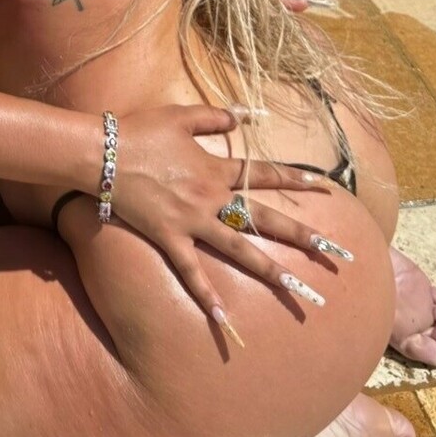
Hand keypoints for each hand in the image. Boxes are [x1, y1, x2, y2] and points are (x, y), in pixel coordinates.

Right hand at [107, 104, 341, 327]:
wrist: (103, 152)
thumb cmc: (141, 131)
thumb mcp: (181, 116)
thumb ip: (216, 116)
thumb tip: (244, 115)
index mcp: (216, 168)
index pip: (265, 175)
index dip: (296, 180)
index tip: (324, 189)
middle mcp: (212, 198)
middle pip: (264, 219)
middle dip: (301, 236)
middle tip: (332, 252)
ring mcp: (191, 222)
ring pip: (239, 250)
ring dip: (271, 271)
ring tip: (298, 289)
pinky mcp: (169, 238)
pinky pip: (191, 272)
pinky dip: (206, 296)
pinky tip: (225, 320)